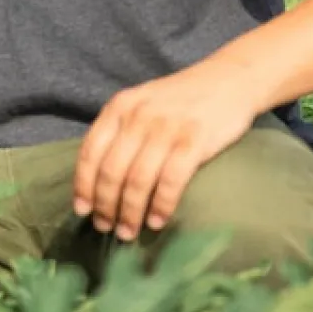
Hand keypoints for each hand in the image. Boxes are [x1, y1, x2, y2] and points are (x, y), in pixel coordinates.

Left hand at [73, 69, 259, 241]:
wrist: (229, 79)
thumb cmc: (181, 99)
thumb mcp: (141, 104)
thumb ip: (120, 131)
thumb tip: (99, 177)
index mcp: (118, 108)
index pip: (89, 153)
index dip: (83, 186)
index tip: (82, 210)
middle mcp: (136, 118)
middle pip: (110, 171)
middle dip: (105, 205)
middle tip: (106, 228)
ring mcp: (165, 129)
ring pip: (137, 180)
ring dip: (130, 212)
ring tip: (128, 232)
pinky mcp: (194, 141)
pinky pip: (170, 181)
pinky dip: (160, 206)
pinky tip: (157, 221)